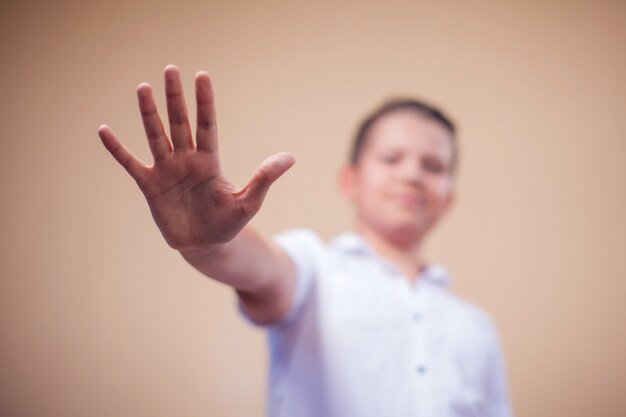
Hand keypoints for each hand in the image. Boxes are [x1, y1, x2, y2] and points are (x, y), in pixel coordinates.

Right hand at [98, 65, 294, 250]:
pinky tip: (104, 131)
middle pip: (179, 122)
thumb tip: (290, 157)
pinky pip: (130, 163)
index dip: (204, 102)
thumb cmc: (228, 223)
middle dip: (175, 98)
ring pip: (156, 136)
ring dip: (148, 114)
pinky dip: (117, 149)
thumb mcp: (249, 202)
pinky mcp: (150, 186)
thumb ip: (264, 178)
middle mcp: (186, 159)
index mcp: (209, 161)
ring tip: (142, 88)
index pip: (207, 125)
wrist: (205, 245)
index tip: (202, 76)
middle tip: (171, 69)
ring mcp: (167, 170)